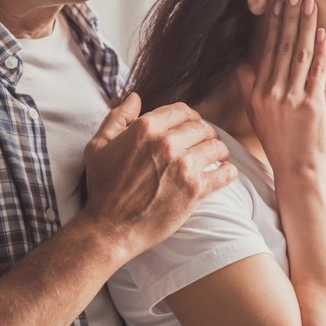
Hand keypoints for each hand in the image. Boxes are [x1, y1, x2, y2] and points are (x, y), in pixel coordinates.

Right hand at [80, 92, 237, 258]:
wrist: (110, 228)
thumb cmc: (103, 188)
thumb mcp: (98, 146)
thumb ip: (117, 117)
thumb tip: (136, 97)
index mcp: (145, 128)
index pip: (182, 110)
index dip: (189, 118)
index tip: (190, 129)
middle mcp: (166, 143)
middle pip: (202, 127)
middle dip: (205, 135)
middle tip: (203, 146)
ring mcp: (183, 166)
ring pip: (217, 146)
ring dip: (218, 152)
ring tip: (214, 159)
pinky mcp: (195, 189)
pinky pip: (225, 172)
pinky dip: (228, 172)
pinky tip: (222, 174)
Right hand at [236, 0, 325, 173]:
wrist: (296, 170)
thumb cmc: (278, 144)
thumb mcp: (256, 116)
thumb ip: (247, 89)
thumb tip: (241, 65)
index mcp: (258, 92)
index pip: (266, 50)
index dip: (273, 24)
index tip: (277, 2)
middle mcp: (272, 92)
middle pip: (282, 46)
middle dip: (289, 16)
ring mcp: (291, 98)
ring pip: (299, 54)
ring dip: (305, 25)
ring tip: (309, 2)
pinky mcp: (311, 105)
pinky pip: (316, 72)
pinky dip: (320, 50)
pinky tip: (322, 32)